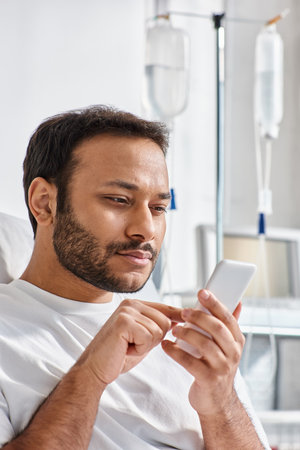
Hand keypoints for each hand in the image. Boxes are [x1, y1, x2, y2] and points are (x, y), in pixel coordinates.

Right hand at [78, 299, 182, 389]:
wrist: (95, 369)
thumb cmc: (119, 355)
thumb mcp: (143, 337)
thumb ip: (158, 326)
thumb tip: (181, 319)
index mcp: (135, 304)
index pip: (164, 308)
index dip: (177, 316)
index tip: (187, 319)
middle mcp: (131, 304)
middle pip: (165, 321)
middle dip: (155, 339)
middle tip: (134, 345)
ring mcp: (126, 312)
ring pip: (158, 330)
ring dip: (146, 346)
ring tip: (128, 347)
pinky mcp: (124, 322)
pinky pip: (148, 337)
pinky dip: (140, 349)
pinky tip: (125, 350)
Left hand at [161, 289, 244, 416]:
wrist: (217, 401)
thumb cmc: (218, 368)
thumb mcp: (228, 347)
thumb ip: (229, 326)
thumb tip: (238, 302)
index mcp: (237, 341)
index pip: (228, 318)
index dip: (215, 303)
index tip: (202, 292)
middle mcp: (233, 354)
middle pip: (216, 328)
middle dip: (198, 317)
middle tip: (184, 312)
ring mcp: (222, 368)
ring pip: (204, 344)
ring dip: (186, 333)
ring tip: (174, 330)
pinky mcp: (208, 380)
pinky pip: (189, 362)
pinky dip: (175, 351)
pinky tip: (166, 345)